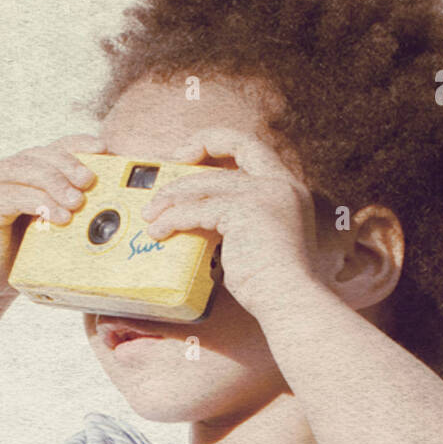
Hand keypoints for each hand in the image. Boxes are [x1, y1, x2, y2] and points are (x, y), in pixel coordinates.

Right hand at [0, 133, 106, 302]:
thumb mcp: (50, 233)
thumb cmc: (19, 264)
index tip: (102, 149)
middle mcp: (3, 173)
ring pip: (28, 170)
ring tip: (78, 202)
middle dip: (68, 164)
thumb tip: (109, 207)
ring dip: (56, 183)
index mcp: (22, 176)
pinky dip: (39, 202)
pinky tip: (59, 217)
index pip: (52, 149)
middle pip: (41, 155)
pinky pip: (14, 194)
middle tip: (90, 181)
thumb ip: (68, 213)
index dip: (77, 144)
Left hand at [141, 127, 320, 316]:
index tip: (195, 155)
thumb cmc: (274, 286)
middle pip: (236, 142)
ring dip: (172, 195)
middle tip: (171, 162)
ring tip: (152, 213)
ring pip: (206, 182)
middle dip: (199, 145)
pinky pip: (197, 209)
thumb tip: (204, 222)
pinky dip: (173, 219)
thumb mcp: (258, 243)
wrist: (290, 301)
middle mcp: (280, 185)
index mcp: (288, 190)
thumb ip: (238, 223)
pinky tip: (160, 231)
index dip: (221, 144)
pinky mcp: (244, 210)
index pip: (254, 148)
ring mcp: (264, 194)